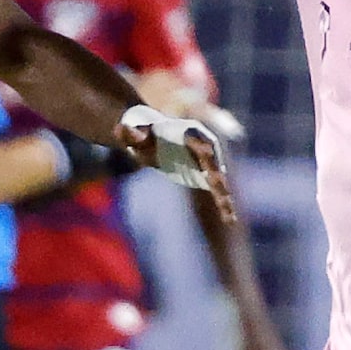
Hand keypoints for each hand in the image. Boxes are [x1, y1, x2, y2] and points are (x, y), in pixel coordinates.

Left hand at [118, 105, 236, 223]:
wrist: (150, 140)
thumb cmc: (142, 132)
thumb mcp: (133, 131)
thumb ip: (129, 132)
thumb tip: (120, 130)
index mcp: (189, 131)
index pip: (198, 138)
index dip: (202, 144)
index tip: (207, 151)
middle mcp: (204, 146)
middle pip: (212, 160)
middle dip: (215, 171)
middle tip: (218, 183)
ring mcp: (206, 163)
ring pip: (217, 180)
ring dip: (223, 194)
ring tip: (228, 210)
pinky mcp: (204, 177)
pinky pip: (216, 192)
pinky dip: (224, 204)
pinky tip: (230, 219)